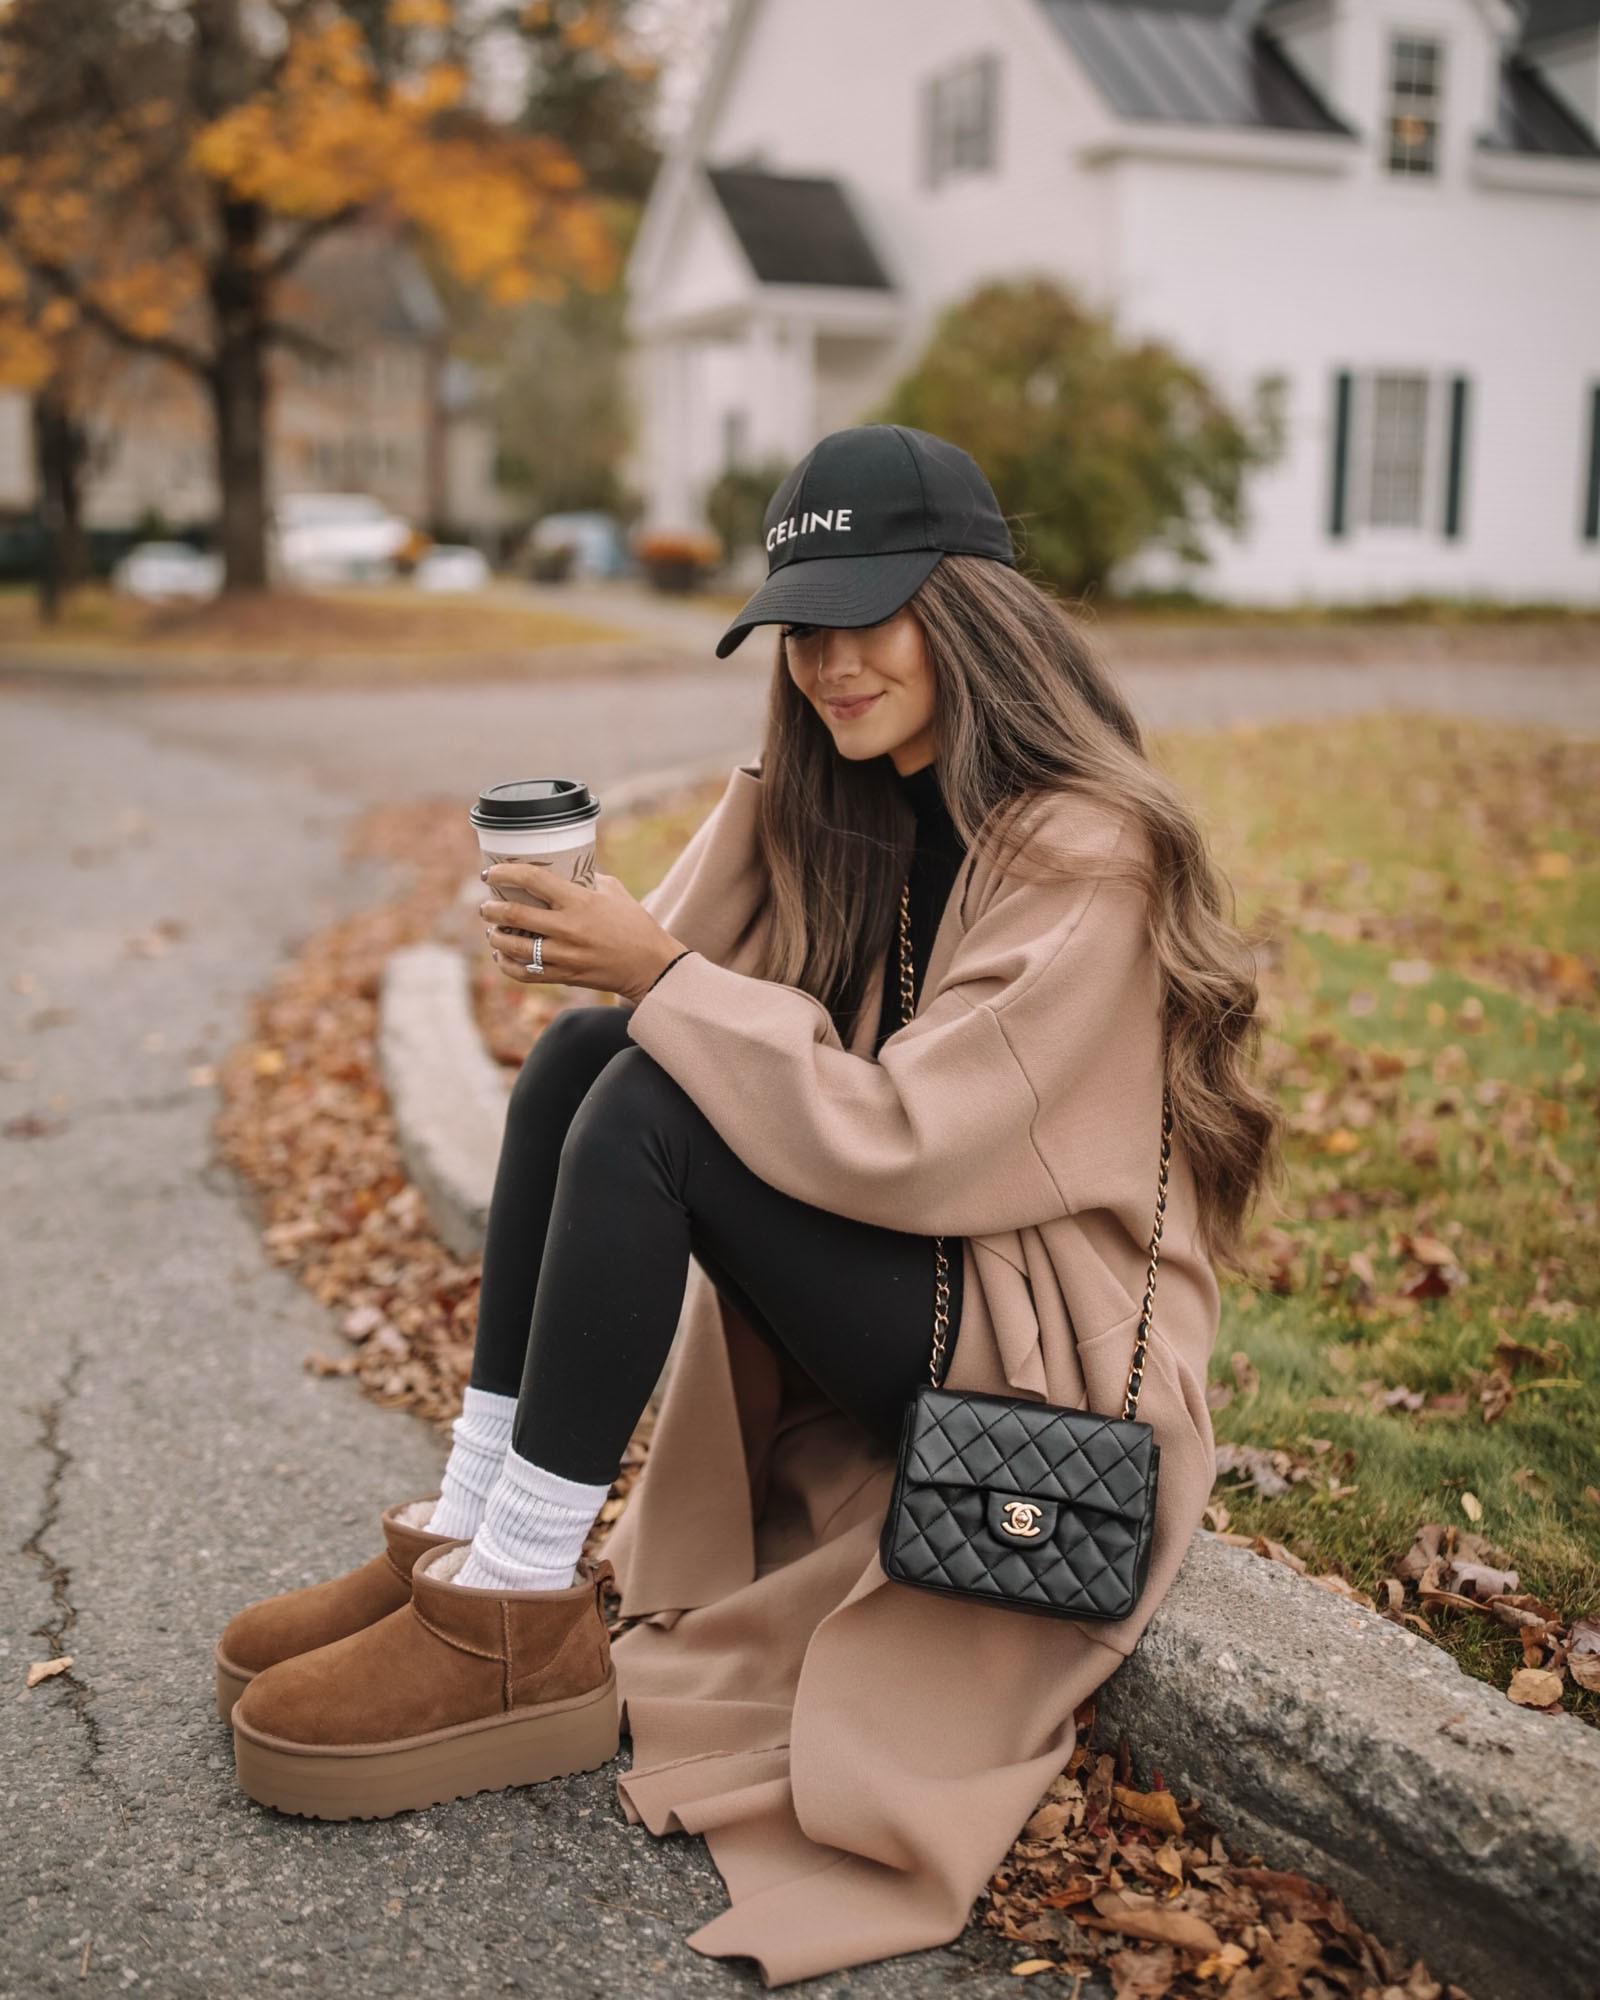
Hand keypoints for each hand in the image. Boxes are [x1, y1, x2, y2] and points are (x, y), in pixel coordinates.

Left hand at [481, 864, 686, 1006]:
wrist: (650, 965)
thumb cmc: (635, 924)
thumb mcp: (615, 891)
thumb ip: (588, 879)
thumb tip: (565, 869)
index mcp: (579, 901)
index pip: (532, 879)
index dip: (505, 873)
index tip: (490, 873)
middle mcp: (568, 928)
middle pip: (513, 914)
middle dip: (491, 909)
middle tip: (487, 906)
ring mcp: (564, 955)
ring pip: (513, 946)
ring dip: (494, 936)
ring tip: (492, 931)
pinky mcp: (564, 976)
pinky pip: (524, 973)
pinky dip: (507, 965)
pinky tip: (502, 957)